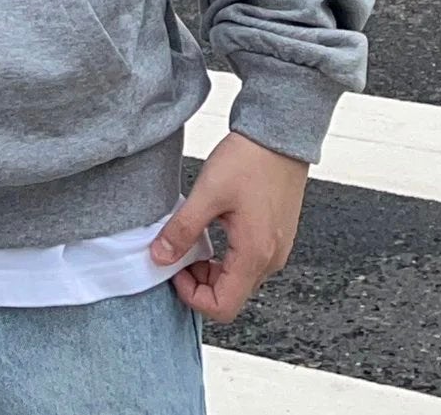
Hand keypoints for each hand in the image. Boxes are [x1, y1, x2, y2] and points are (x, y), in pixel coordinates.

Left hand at [149, 130, 308, 324]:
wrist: (280, 134)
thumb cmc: (250, 160)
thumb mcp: (207, 192)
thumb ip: (182, 229)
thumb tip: (159, 257)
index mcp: (255, 256)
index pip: (222, 306)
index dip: (192, 295)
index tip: (174, 268)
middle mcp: (271, 260)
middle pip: (230, 295)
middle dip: (198, 280)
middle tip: (178, 250)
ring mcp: (277, 249)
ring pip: (238, 278)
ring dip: (211, 267)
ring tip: (193, 235)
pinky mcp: (276, 236)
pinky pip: (248, 261)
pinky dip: (225, 255)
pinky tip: (212, 228)